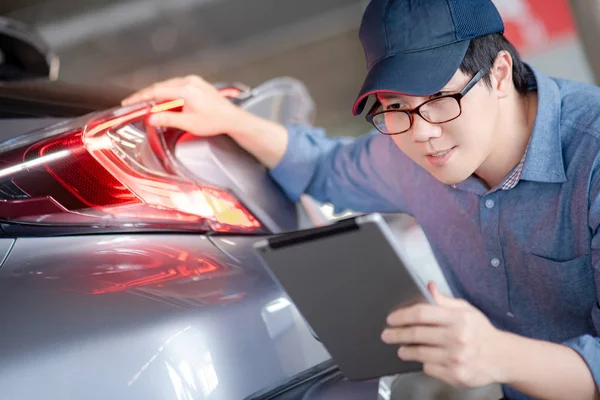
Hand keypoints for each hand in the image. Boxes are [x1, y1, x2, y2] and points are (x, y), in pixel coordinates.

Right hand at [121, 75, 252, 137]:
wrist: (232, 118)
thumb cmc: (215, 121)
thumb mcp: (189, 123)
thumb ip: (168, 119)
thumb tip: (151, 118)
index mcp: (186, 90)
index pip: (157, 91)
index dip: (141, 97)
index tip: (129, 102)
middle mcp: (189, 81)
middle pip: (161, 86)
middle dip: (146, 95)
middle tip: (134, 103)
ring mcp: (194, 81)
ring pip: (168, 85)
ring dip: (157, 94)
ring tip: (146, 103)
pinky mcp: (197, 83)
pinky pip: (176, 85)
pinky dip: (167, 92)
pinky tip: (163, 100)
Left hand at [381, 282, 505, 387]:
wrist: (501, 357)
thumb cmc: (480, 331)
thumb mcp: (465, 310)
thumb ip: (443, 300)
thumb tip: (428, 286)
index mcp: (458, 319)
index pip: (422, 313)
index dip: (402, 316)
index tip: (391, 319)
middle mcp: (458, 338)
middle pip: (417, 334)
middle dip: (397, 334)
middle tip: (387, 335)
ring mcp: (456, 358)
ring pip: (420, 353)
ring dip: (406, 350)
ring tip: (402, 349)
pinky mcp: (455, 375)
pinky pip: (429, 367)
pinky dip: (423, 362)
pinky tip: (423, 358)